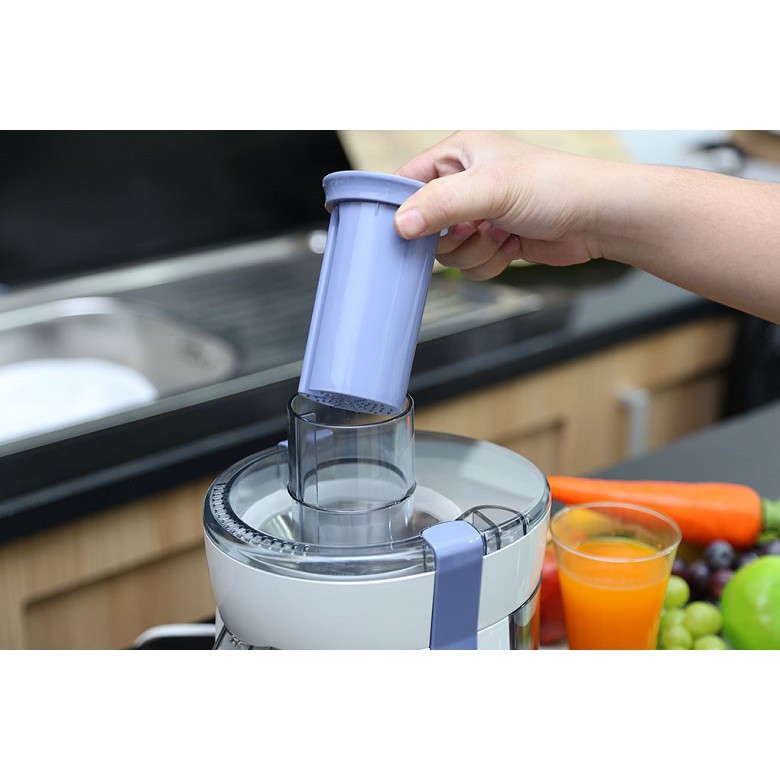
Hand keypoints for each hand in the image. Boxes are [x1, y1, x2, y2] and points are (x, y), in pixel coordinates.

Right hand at [394, 131, 613, 279]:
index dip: (402, 207)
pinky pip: (469, 265)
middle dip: (451, 237)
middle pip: (424, 225)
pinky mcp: (494, 241)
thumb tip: (401, 223)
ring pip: (448, 252)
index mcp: (459, 155)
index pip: (406, 180)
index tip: (408, 229)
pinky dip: (488, 262)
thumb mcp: (490, 189)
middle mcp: (465, 183)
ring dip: (475, 251)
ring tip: (503, 234)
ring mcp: (480, 214)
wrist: (599, 218)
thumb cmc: (556, 186)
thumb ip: (440, 204)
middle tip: (475, 228)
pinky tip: (512, 245)